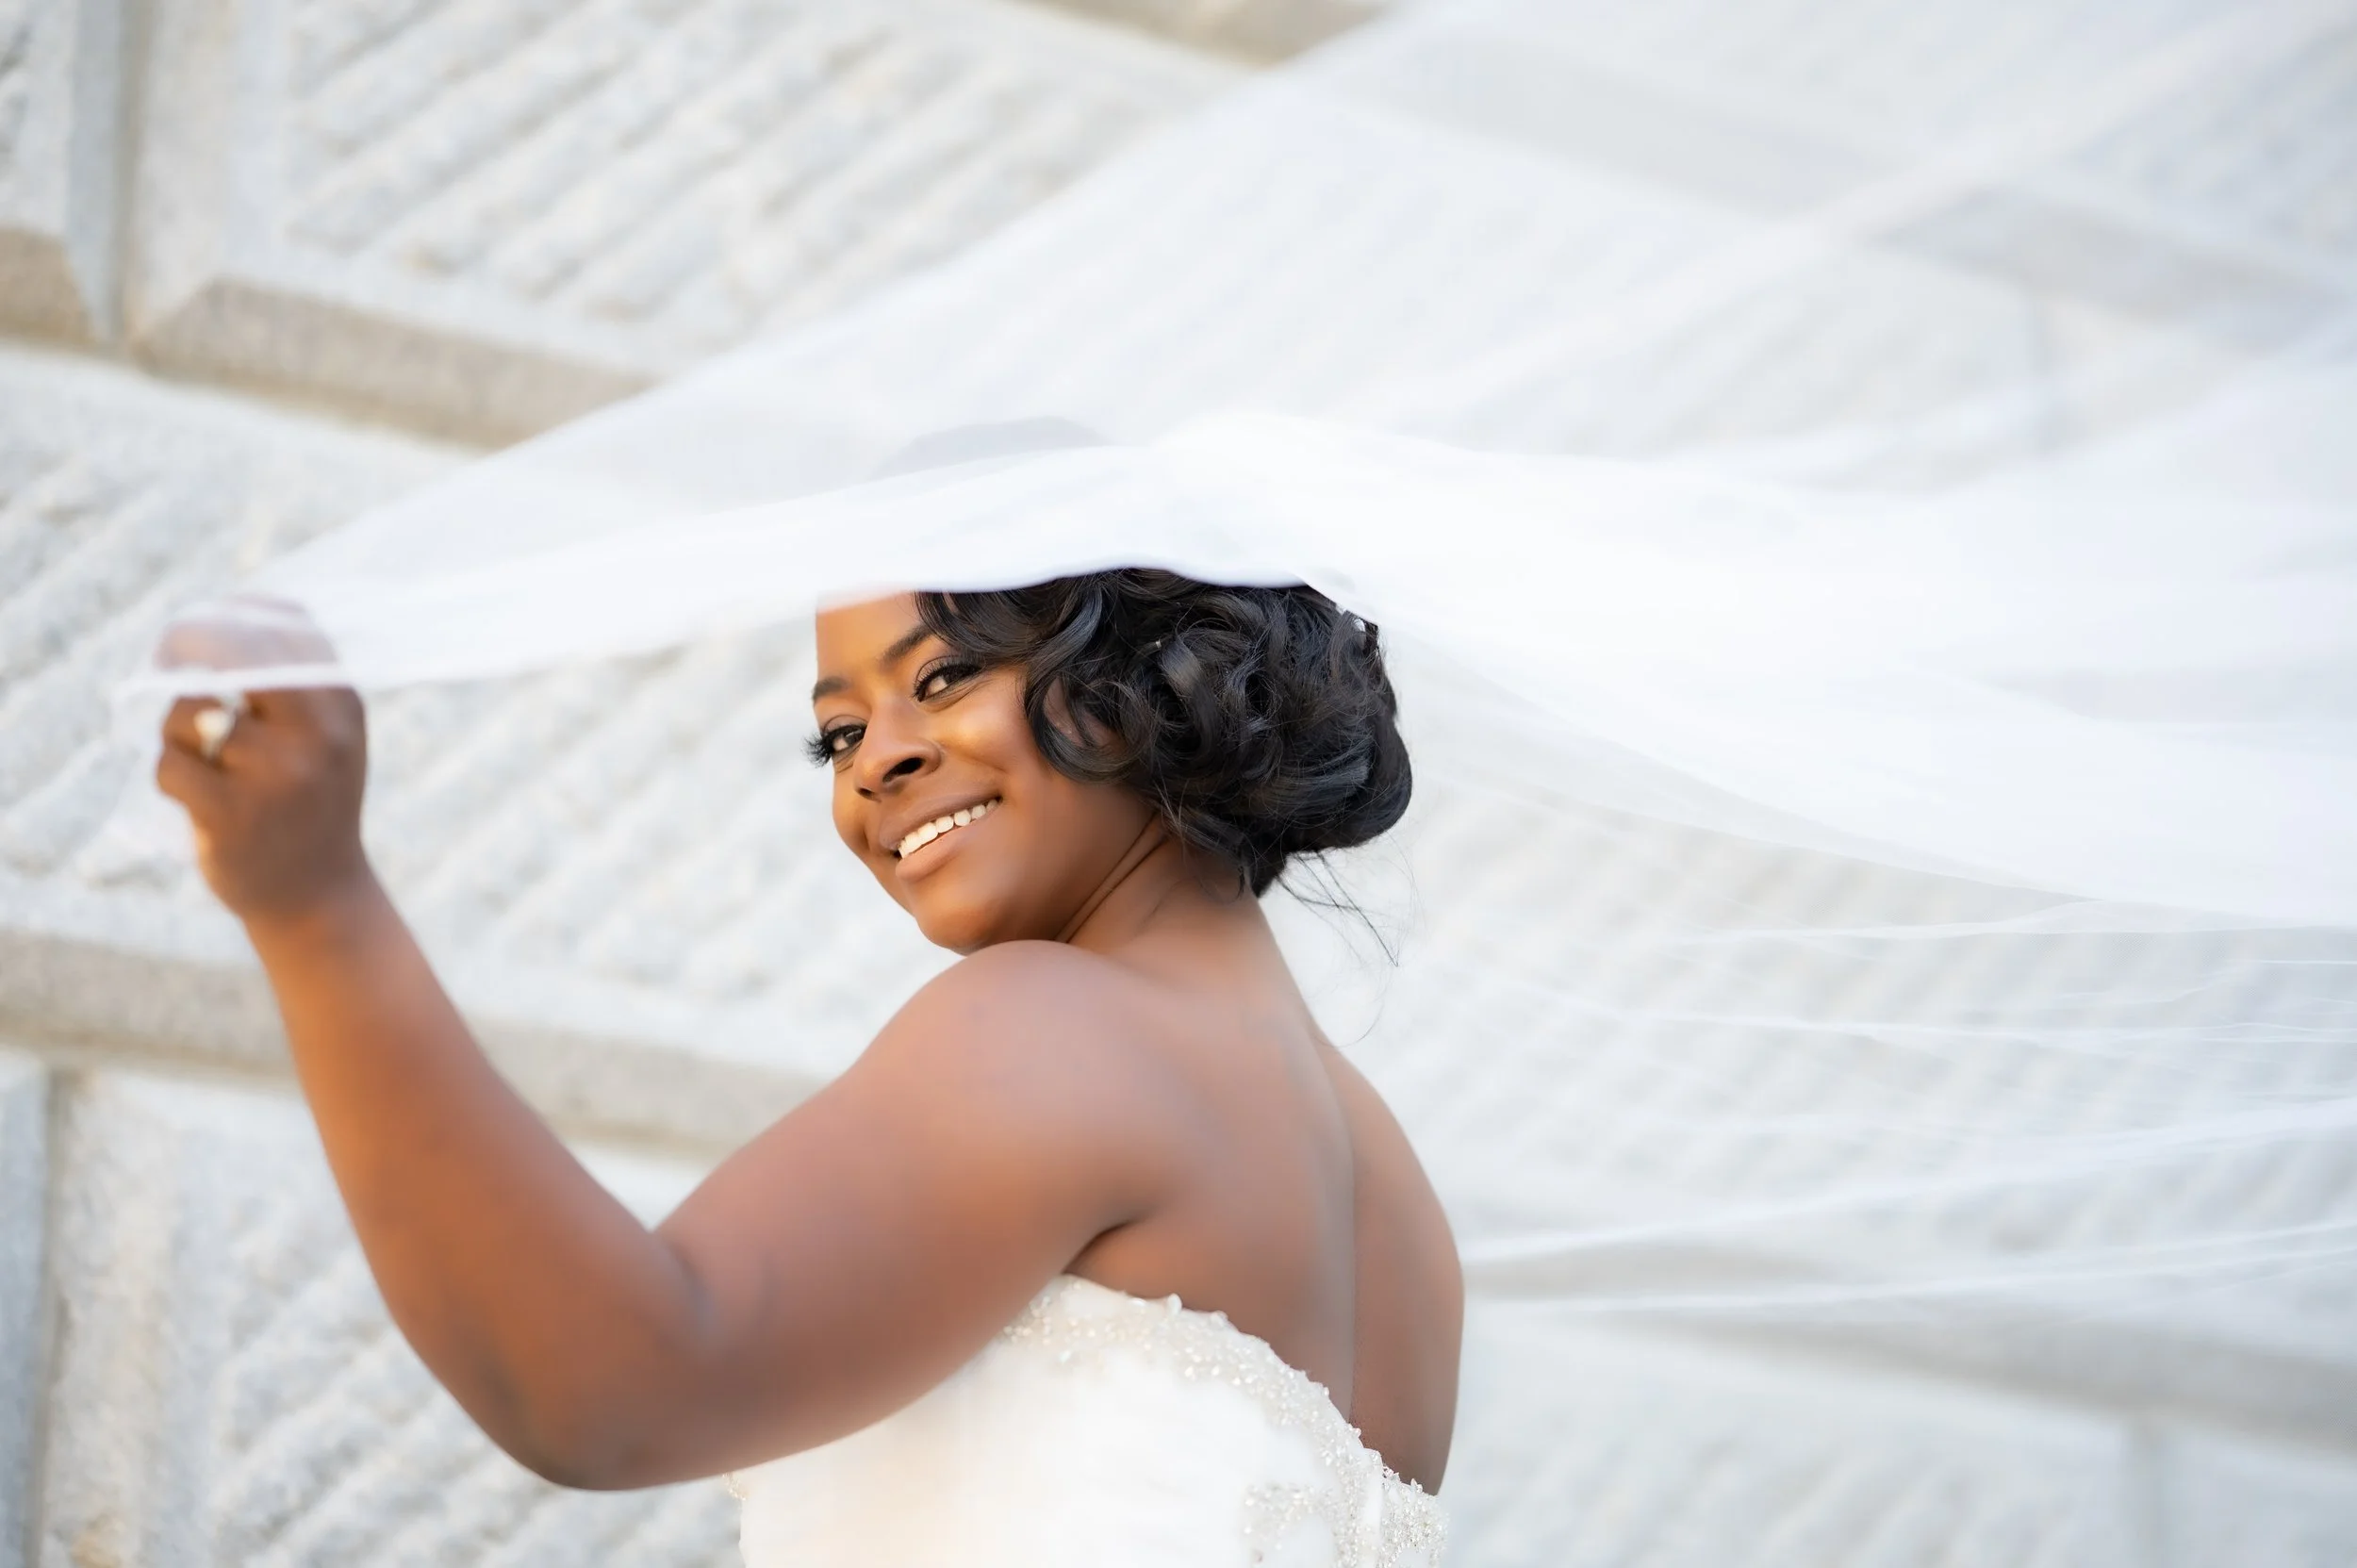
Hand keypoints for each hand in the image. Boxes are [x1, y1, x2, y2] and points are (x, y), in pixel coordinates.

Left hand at [154, 604, 373, 926]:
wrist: (319, 896)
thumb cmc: (311, 803)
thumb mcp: (327, 737)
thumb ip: (292, 682)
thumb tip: (224, 617)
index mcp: (343, 707)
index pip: (289, 627)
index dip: (236, 612)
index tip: (205, 620)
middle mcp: (318, 735)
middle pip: (234, 655)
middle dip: (188, 646)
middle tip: (166, 652)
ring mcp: (277, 775)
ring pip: (187, 715)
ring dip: (178, 735)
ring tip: (204, 763)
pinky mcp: (233, 814)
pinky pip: (171, 766)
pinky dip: (171, 777)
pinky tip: (196, 802)